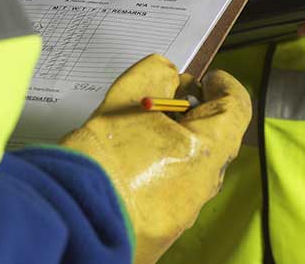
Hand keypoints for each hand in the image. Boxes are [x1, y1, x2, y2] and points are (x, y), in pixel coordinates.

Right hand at [61, 54, 250, 263]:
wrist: (68, 218)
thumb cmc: (98, 162)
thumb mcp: (125, 98)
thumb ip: (155, 76)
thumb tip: (169, 76)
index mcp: (206, 151)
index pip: (236, 108)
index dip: (224, 85)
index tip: (208, 79)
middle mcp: (204, 185)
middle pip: (214, 137)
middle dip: (194, 113)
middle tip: (166, 99)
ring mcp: (187, 211)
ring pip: (193, 165)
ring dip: (176, 142)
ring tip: (141, 131)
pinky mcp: (167, 228)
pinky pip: (174, 190)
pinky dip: (161, 170)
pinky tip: (131, 162)